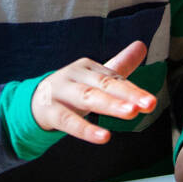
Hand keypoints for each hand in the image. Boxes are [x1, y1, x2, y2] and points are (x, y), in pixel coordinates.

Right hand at [31, 41, 154, 143]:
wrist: (33, 102)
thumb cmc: (71, 90)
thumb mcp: (94, 78)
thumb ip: (119, 65)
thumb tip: (142, 45)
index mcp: (87, 67)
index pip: (114, 78)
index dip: (133, 91)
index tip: (150, 101)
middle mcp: (75, 76)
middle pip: (104, 84)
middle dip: (127, 94)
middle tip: (149, 103)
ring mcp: (61, 92)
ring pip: (87, 98)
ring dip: (110, 105)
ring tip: (131, 113)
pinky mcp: (50, 111)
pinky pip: (68, 121)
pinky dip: (86, 129)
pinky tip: (104, 137)